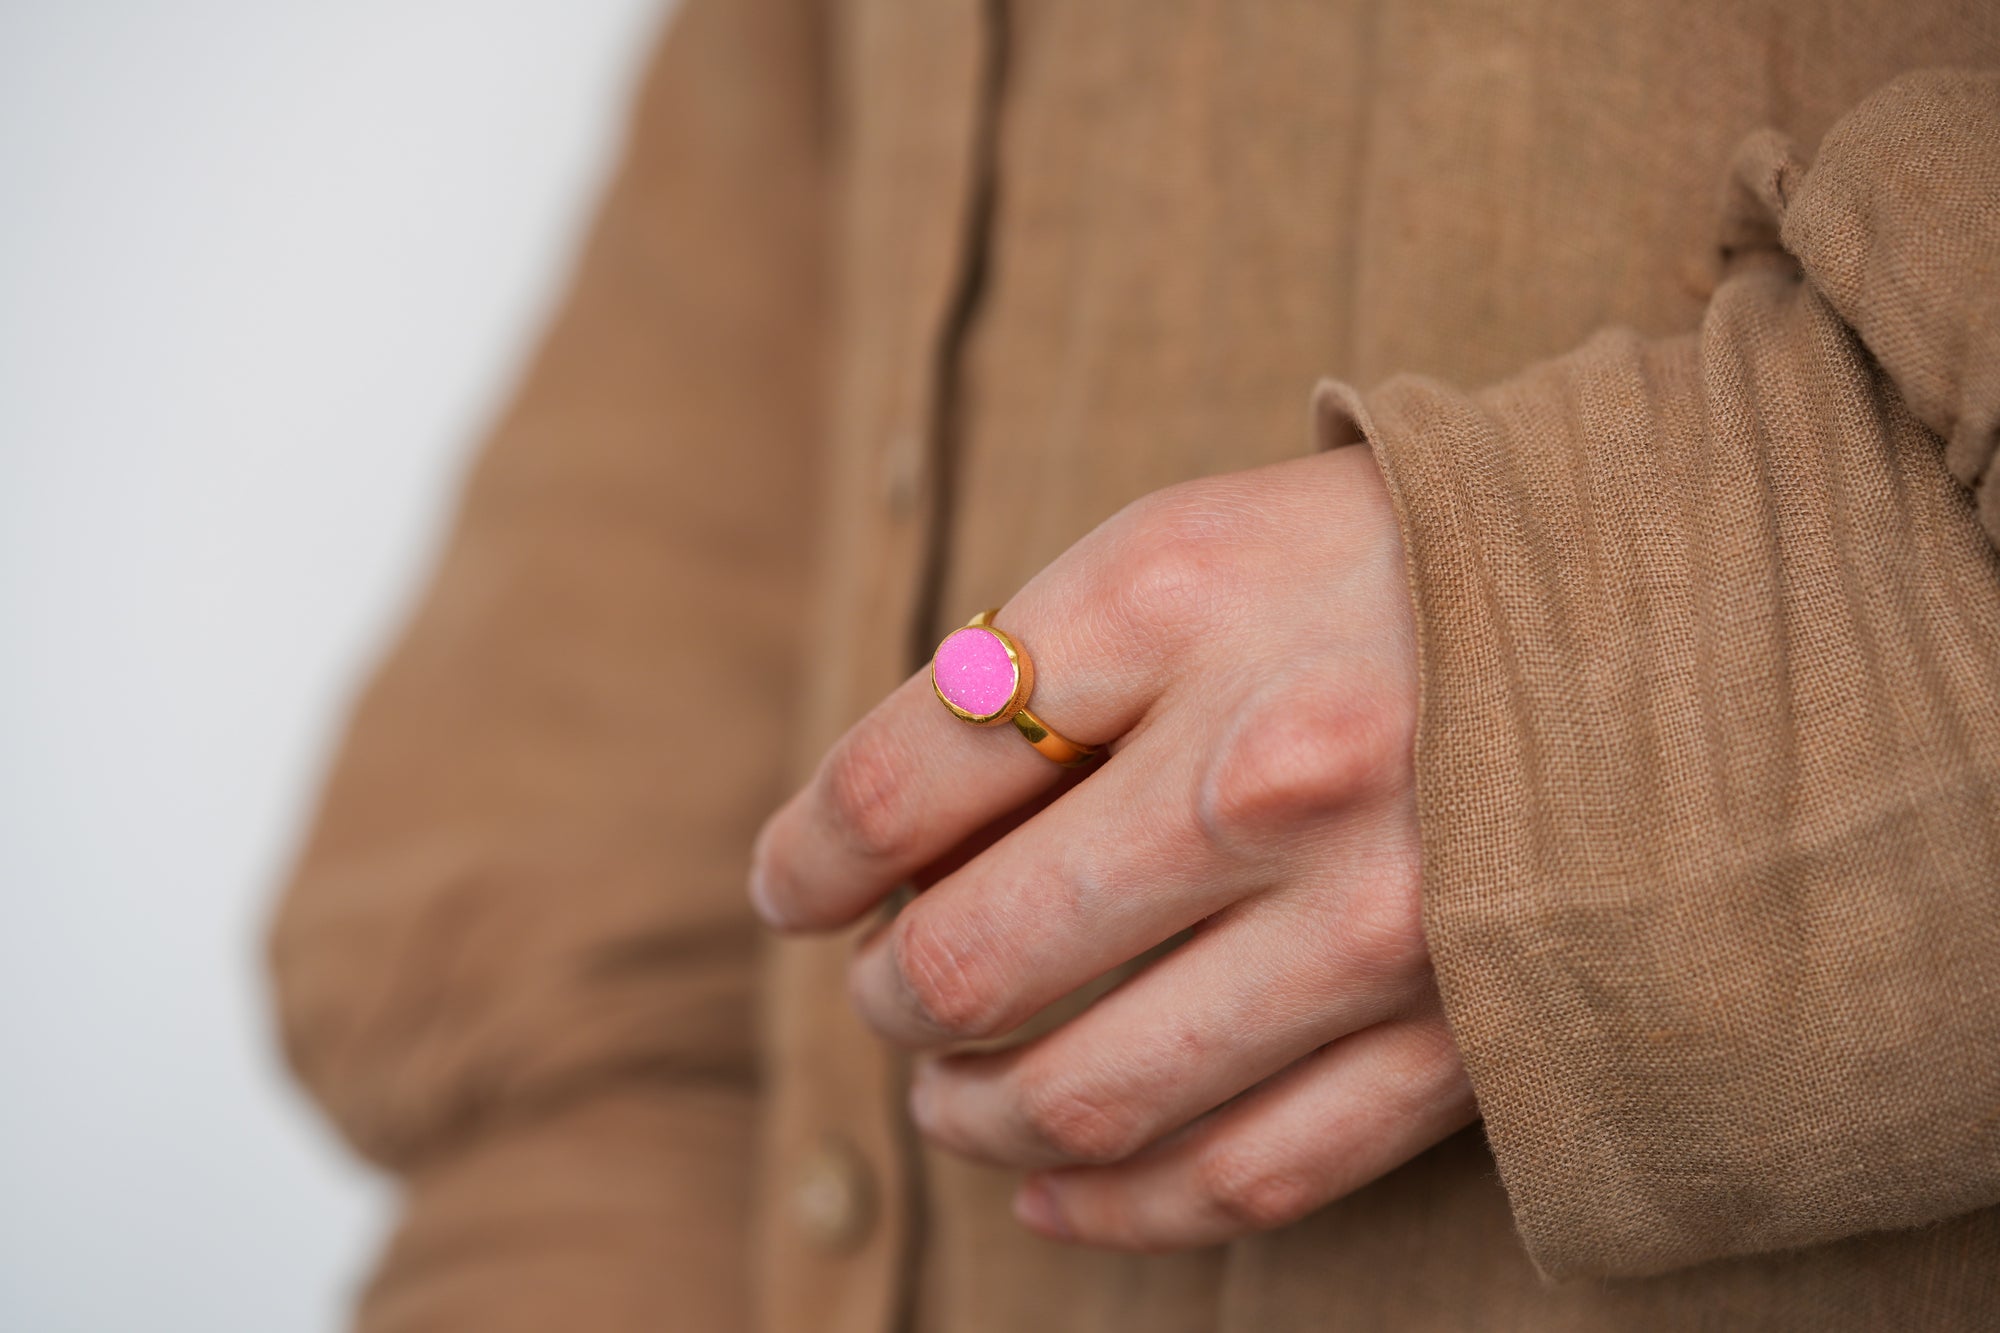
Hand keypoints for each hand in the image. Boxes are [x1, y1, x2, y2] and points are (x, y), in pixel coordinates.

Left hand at [749, 444, 1474, 1250]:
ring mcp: (1371, 918)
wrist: (1672, 602)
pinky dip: (1116, 1207)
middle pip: (970, 959)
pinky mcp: (1455, 1032)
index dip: (807, 858)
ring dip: (974, 1116)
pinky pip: (1244, 1173)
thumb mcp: (1192, 543)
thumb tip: (873, 847)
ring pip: (1087, 1096)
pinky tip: (1054, 1197)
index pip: (898, 780)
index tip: (793, 887)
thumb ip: (1033, 676)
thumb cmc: (1386, 561)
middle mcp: (1265, 766)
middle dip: (887, 994)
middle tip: (879, 986)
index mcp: (1175, 603)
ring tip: (947, 1095)